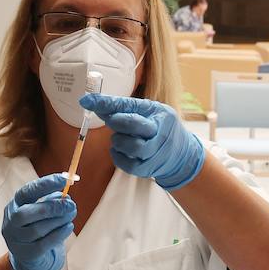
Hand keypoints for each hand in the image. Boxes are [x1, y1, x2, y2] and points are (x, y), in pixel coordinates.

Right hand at [1, 174, 76, 269]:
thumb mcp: (46, 212)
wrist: (34, 259)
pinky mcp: (25, 254)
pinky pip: (43, 244)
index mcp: (15, 205)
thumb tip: (66, 197)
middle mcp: (10, 222)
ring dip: (58, 221)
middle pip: (26, 213)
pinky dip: (58, 234)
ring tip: (71, 215)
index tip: (64, 179)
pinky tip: (69, 227)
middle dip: (51, 207)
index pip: (26, 192)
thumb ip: (53, 202)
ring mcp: (15, 240)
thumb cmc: (41, 229)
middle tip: (71, 205)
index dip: (45, 184)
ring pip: (36, 229)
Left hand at [79, 93, 204, 190]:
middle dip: (116, 121)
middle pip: (132, 123)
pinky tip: (120, 151)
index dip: (106, 102)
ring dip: (118, 141)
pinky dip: (118, 157)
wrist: (181, 156)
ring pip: (129, 145)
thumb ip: (125, 109)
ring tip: (121, 139)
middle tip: (113, 121)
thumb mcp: (149, 113)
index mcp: (160, 113)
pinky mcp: (149, 168)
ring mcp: (156, 152)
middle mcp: (160, 131)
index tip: (87, 100)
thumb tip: (96, 104)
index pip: (129, 105)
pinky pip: (127, 164)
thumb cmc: (159, 130)